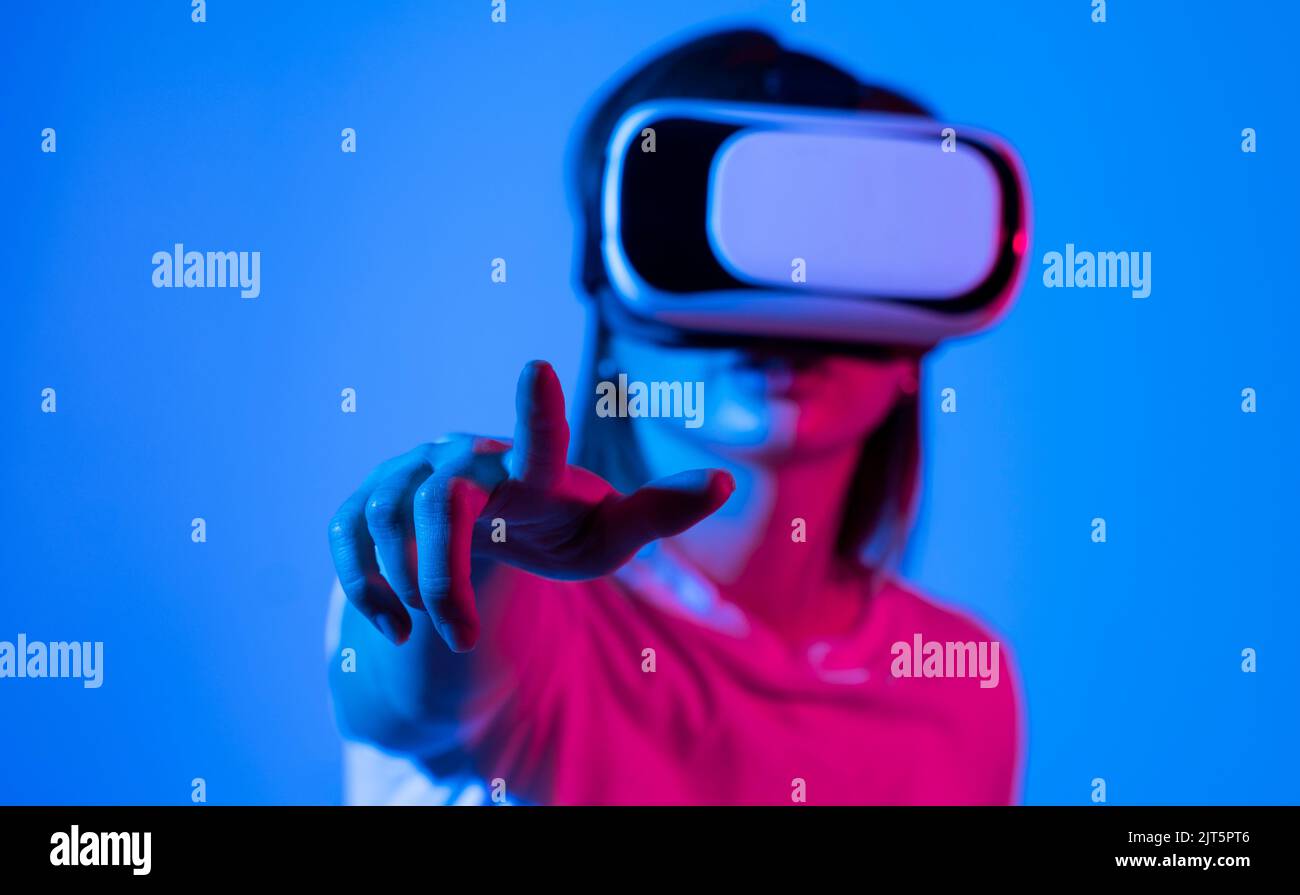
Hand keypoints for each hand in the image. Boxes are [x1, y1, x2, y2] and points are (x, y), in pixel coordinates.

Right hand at [327, 360, 733, 651]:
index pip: (539, 440)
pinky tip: (395, 625)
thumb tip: (724, 483)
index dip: (538, 413)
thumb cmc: (558, 526)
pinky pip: (345, 534)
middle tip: (463, 637)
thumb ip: (658, 511)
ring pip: (385, 520)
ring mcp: (411, 476)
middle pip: (440, 503)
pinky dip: (362, 583)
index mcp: (531, 469)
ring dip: (406, 587)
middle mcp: (466, 459)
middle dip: (445, 577)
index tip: (540, 368)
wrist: (491, 528)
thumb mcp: (609, 534)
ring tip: (437, 632)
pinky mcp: (370, 502)